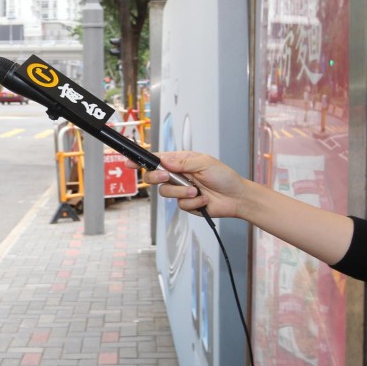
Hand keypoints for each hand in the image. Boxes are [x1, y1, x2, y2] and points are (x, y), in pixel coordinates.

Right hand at [129, 150, 247, 216]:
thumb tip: (164, 161)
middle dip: (157, 177)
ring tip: (197, 191)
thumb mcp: (204, 163)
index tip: (130, 162)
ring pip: (166, 193)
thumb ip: (182, 162)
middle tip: (167, 177)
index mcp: (180, 162)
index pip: (157, 160)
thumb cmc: (224, 177)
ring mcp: (180, 191)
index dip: (142, 161)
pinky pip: (180, 204)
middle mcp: (177, 176)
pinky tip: (203, 199)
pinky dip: (193, 203)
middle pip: (154, 177)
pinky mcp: (186, 204)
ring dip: (182, 192)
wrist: (236, 197)